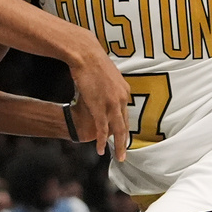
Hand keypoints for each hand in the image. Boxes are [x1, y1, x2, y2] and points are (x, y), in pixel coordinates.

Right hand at [68, 39, 130, 160]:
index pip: (126, 114)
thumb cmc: (92, 60)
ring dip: (118, 146)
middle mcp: (122, 98)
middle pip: (125, 125)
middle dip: (125, 141)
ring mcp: (112, 103)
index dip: (124, 127)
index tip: (123, 137)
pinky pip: (103, 129)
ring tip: (119, 158)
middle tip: (124, 154)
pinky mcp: (100, 107)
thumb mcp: (106, 74)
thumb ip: (109, 86)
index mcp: (124, 90)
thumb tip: (105, 88)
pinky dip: (102, 141)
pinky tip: (100, 149)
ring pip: (118, 130)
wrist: (85, 54)